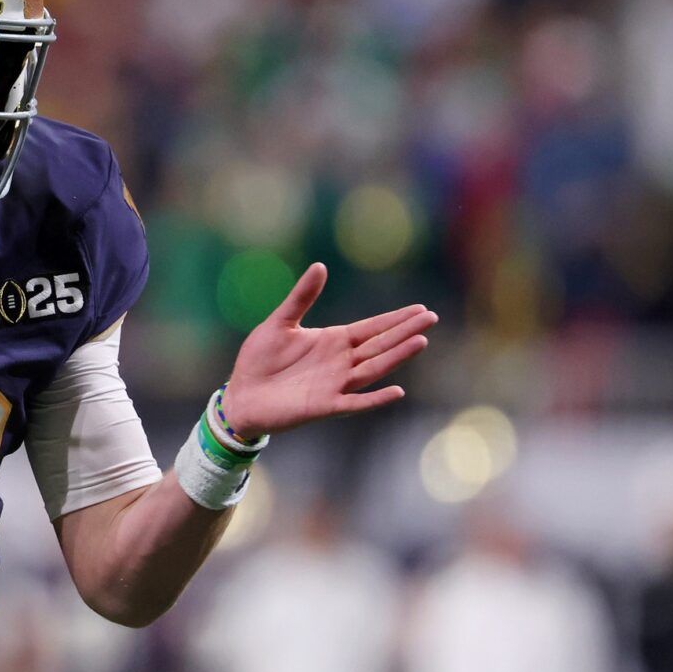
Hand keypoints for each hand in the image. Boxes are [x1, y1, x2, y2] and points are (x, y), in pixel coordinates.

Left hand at [220, 263, 435, 438]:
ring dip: (396, 357)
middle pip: (380, 345)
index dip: (395, 319)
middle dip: (405, 332)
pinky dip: (375, 398)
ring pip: (374, 368)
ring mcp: (335, 384)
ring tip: (420, 341)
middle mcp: (340, 362)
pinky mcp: (324, 405)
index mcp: (333, 341)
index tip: (420, 309)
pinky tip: (396, 391)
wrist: (241, 395)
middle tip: (431, 318)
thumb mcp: (280, 322)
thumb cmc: (259, 360)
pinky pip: (356, 402)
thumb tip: (320, 265)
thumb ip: (301, 297)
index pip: (372, 328)